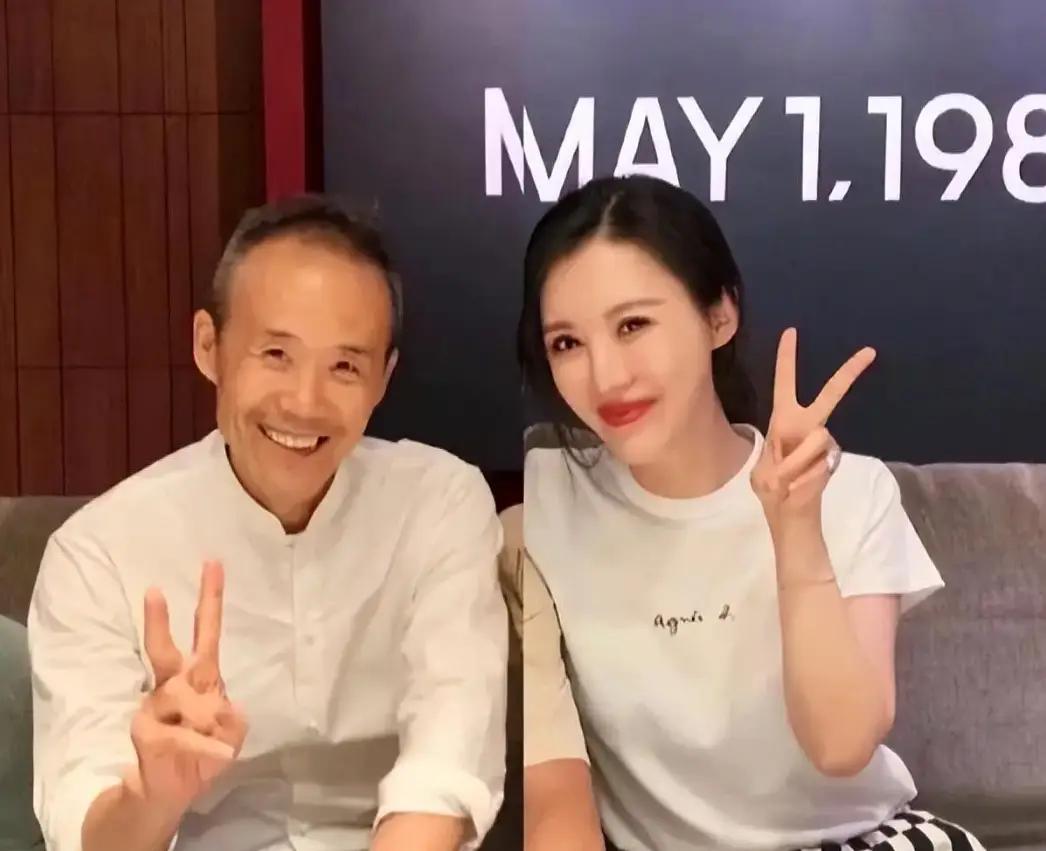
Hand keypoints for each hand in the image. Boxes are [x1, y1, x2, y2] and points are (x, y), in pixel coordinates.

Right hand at [125, 561, 246, 813]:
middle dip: (158, 621)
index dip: (211, 600)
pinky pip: (185, 735)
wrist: (168, 793)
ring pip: (184, 699)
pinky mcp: (147, 733)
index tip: (213, 563)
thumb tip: (217, 708)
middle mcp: (172, 686)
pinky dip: (205, 746)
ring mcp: (154, 708)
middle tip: (153, 590)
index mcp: (199, 677)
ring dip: (207, 722)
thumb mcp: (231, 733)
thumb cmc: (203, 752)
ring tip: (215, 744)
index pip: (206, 632)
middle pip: (164, 650)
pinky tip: (218, 755)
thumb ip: (230, 717)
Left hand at [751, 328, 874, 529]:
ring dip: (794, 463)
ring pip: (815, 440)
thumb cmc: (772, 488)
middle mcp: (806, 425)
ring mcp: (823, 441)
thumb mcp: (762, 474)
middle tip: (869, 351)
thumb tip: (804, 459)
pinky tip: (799, 485)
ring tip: (786, 478)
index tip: (792, 331)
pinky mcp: (833, 458)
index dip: (787, 359)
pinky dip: (803, 475)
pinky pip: (818, 461)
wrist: (787, 514)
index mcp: (783, 419)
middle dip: (848, 373)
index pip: (785, 383)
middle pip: (830, 394)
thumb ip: (779, 463)